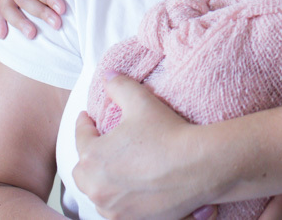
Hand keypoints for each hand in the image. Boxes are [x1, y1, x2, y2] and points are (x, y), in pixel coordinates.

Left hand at [74, 73, 209, 218]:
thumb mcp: (142, 102)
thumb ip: (120, 86)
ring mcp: (113, 207)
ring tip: (118, 169)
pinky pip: (117, 209)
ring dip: (104, 180)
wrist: (200, 166)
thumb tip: (109, 75)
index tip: (88, 119)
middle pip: (84, 170)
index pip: (81, 137)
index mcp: (93, 157)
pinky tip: (133, 188)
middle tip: (102, 146)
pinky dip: (121, 198)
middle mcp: (97, 187)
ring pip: (99, 192)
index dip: (85, 124)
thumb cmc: (170, 135)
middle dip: (90, 157)